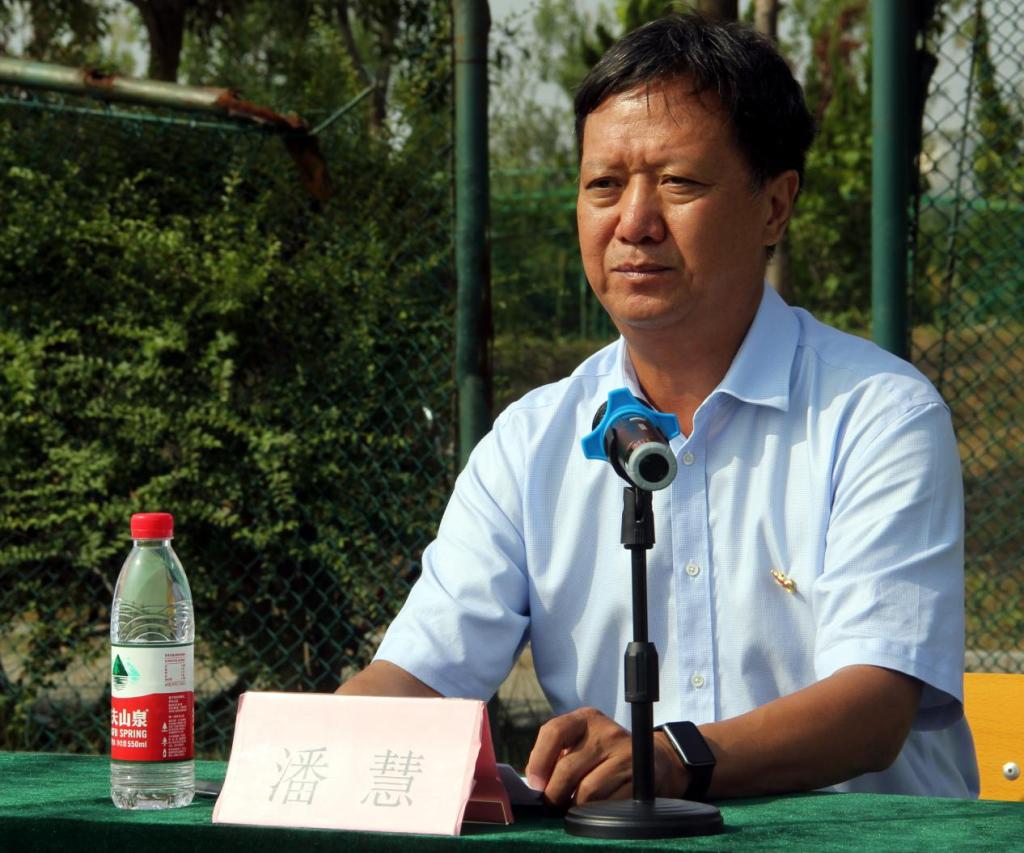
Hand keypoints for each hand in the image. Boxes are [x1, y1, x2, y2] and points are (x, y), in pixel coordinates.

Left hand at [524, 707, 688, 806]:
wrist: (655, 760)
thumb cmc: (605, 755)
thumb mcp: (582, 743)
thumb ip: (557, 755)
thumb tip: (534, 783)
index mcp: (586, 719)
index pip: (553, 731)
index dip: (539, 761)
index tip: (535, 784)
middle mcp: (606, 731)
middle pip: (567, 768)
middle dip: (554, 794)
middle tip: (552, 805)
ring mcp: (625, 754)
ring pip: (587, 791)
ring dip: (575, 806)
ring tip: (573, 808)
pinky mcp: (639, 778)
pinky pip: (608, 804)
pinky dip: (596, 813)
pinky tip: (595, 810)